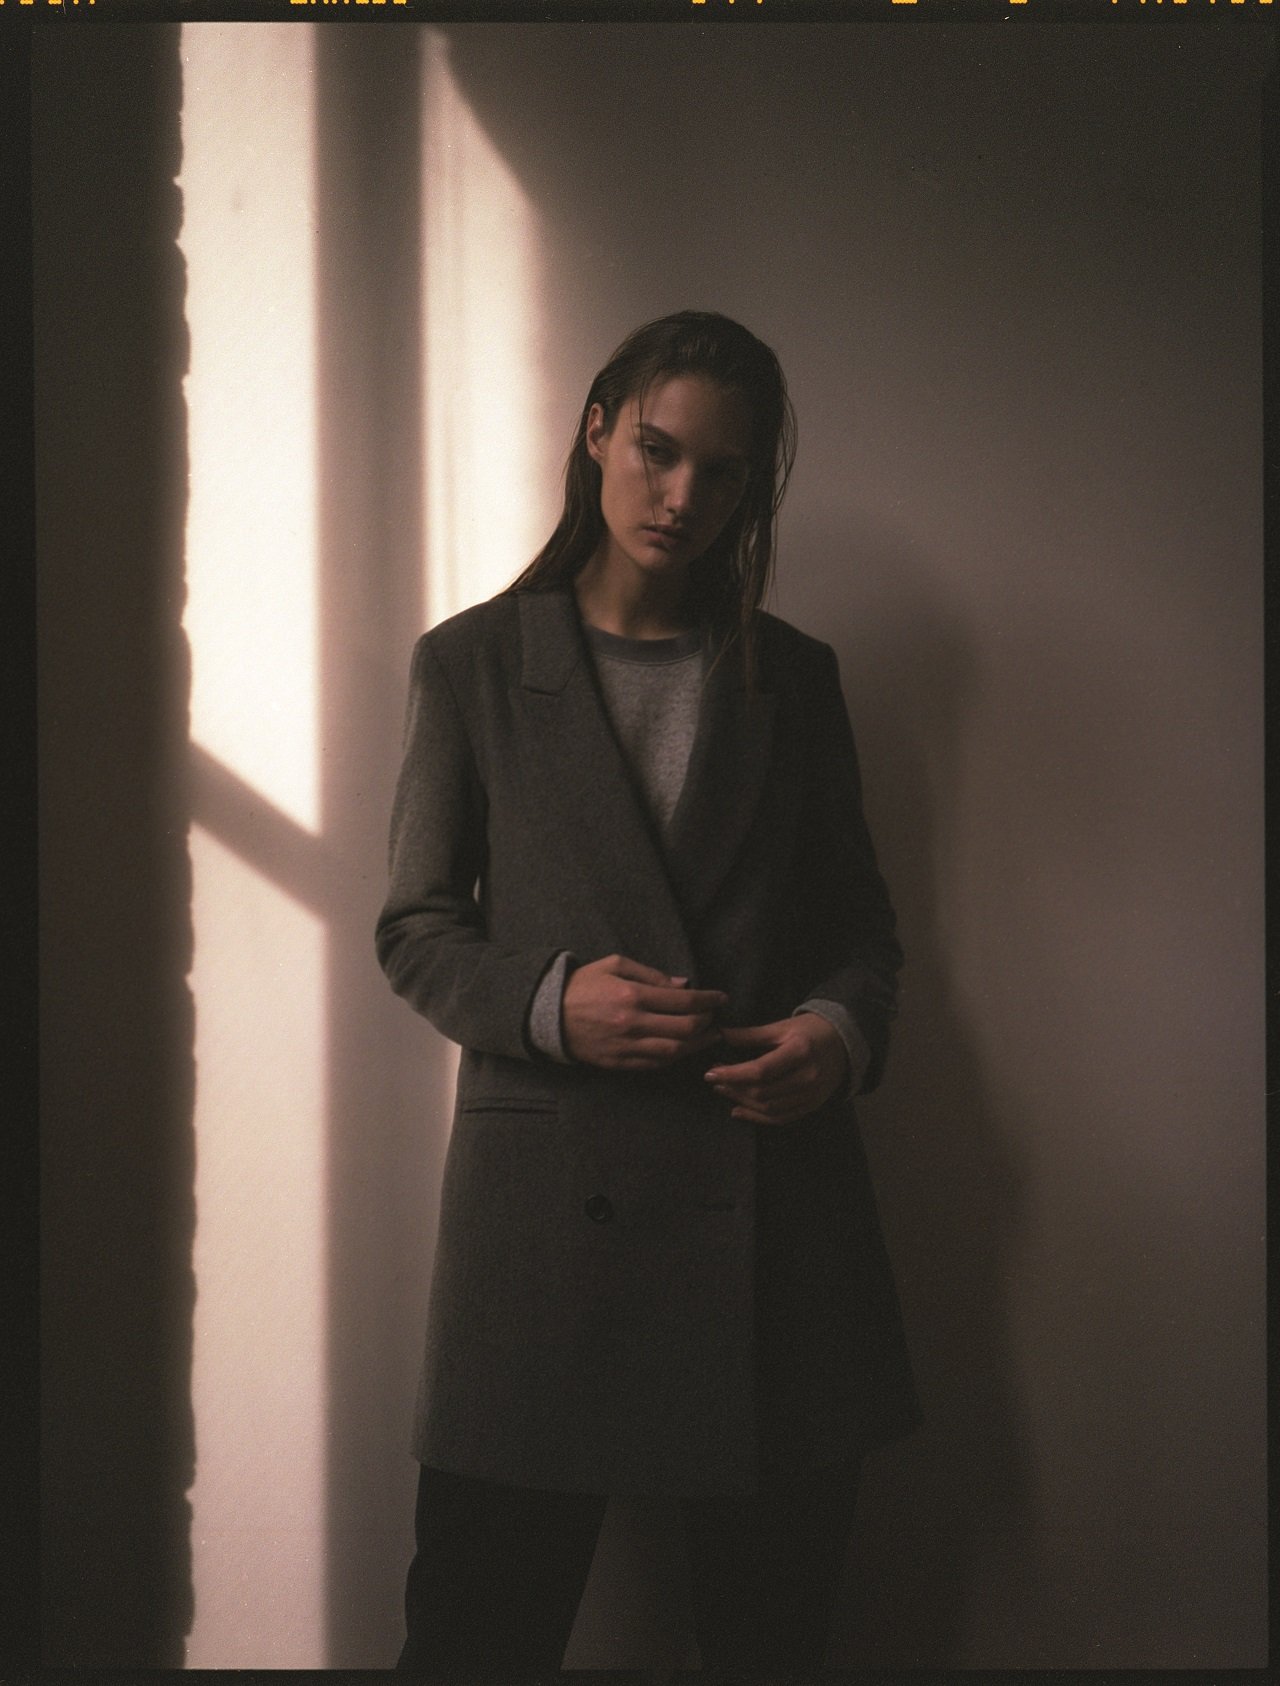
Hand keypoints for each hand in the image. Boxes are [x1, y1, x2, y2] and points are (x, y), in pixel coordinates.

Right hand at [562, 953, 727, 1070]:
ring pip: (674, 1051)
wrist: (548, 1015)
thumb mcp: (614, 965)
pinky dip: (675, 1056)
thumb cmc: (583, 985)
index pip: (683, 1001)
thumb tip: (683, 984)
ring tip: (710, 1036)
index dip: (708, 1000)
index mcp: (632, 996)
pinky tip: (684, 1048)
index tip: (721, 998)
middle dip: (707, 1022)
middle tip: (715, 1016)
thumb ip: (651, 974)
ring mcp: (626, 1047)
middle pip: (685, 1029)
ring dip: (698, 1044)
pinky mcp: (620, 1063)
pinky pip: (656, 1063)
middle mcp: (632, 1024)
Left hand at [704, 1013, 848, 1124]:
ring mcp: (812, 1094)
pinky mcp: (812, 1105)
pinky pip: (781, 1118)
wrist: (844, 1043)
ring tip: (723, 1090)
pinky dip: (757, 1117)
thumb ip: (751, 1034)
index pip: (761, 1070)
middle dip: (734, 1088)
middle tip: (714, 1079)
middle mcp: (808, 1076)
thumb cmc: (810, 1030)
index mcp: (800, 1051)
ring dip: (742, 1102)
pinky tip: (738, 1110)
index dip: (733, 1074)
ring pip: (770, 1108)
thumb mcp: (782, 1026)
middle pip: (763, 1092)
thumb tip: (720, 1035)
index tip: (711, 1072)